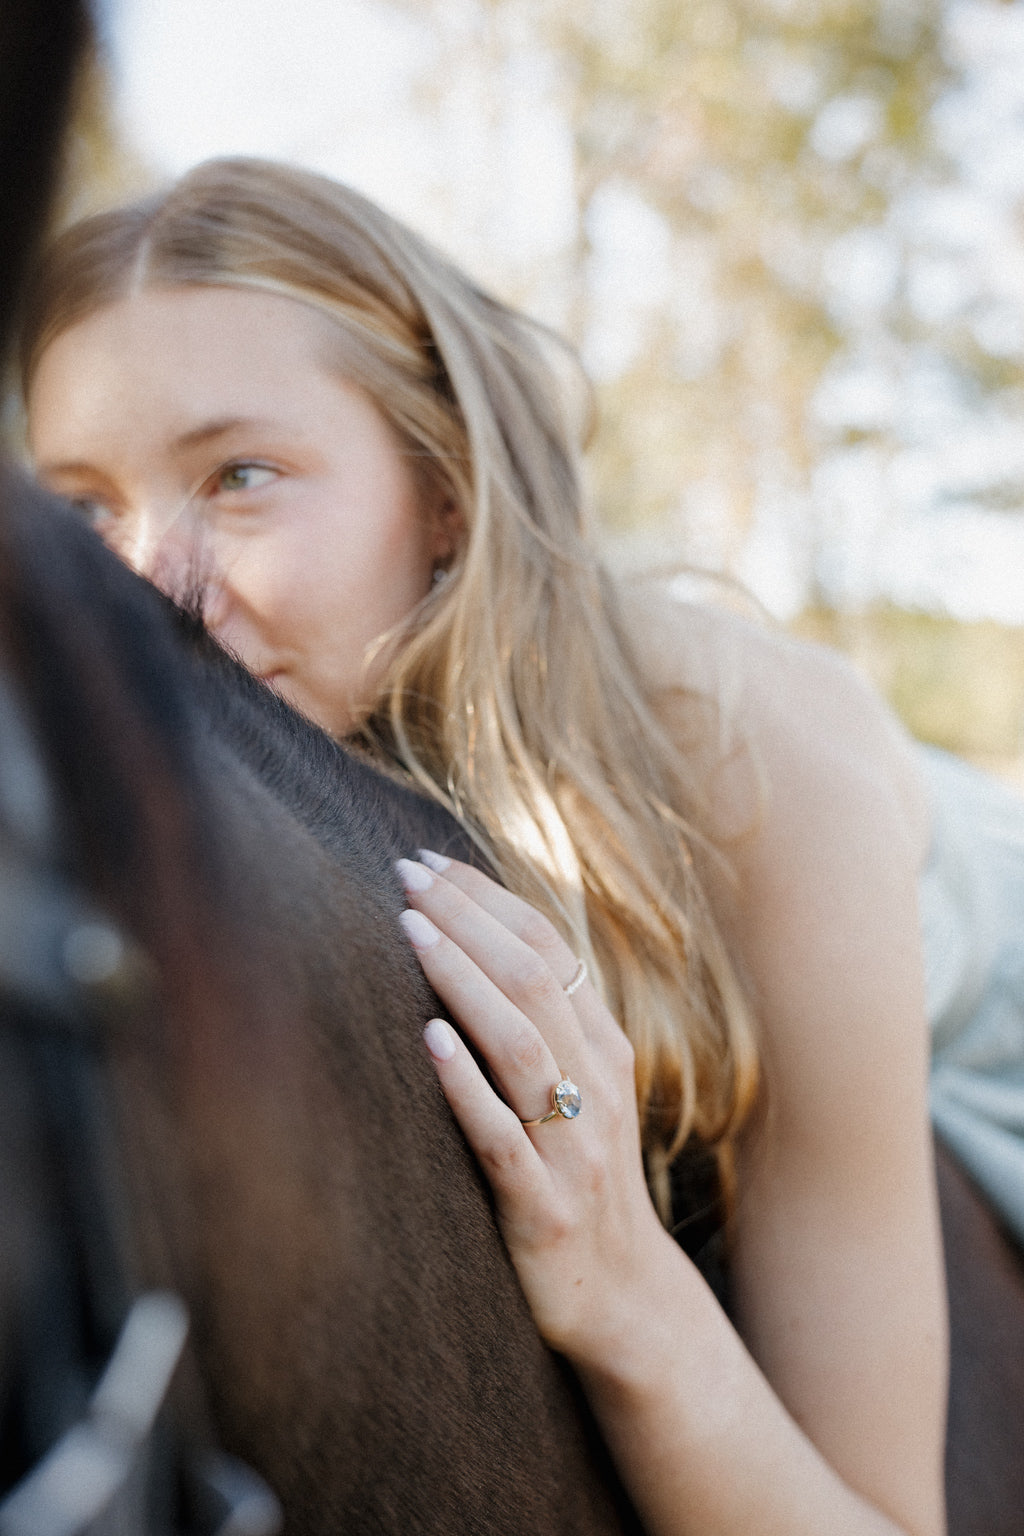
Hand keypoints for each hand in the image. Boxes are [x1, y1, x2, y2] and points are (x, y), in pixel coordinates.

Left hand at [396, 852, 671, 1360]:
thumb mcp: (581, 1091)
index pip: (551, 948)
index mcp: (605, 1049)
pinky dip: (465, 1085)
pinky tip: (427, 1040)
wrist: (624, 1298)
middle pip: (535, 980)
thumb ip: (545, 1024)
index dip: (490, 899)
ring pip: (521, 1044)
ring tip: (410, 931)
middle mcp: (597, 1086)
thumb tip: (473, 938)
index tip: (431, 862)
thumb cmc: (581, 1176)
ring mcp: (574, 1147)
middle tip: (404, 874)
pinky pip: (502, 1138)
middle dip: (467, 919)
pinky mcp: (544, 1208)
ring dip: (463, 980)